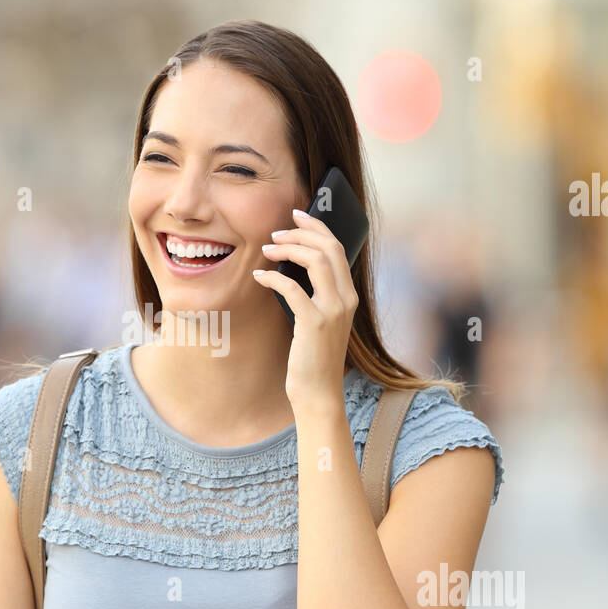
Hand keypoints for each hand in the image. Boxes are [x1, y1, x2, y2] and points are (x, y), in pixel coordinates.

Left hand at [253, 208, 357, 413]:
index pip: (337, 248)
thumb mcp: (319, 320)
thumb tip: (292, 265)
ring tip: (266, 249)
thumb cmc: (313, 357)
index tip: (297, 215)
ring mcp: (333, 311)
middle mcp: (346, 299)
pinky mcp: (315, 323)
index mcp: (349, 295)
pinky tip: (258, 276)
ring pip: (316, 261)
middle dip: (301, 232)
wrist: (318, 393)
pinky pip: (293, 288)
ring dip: (288, 249)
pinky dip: (273, 277)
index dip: (317, 227)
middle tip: (276, 231)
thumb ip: (315, 294)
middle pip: (329, 248)